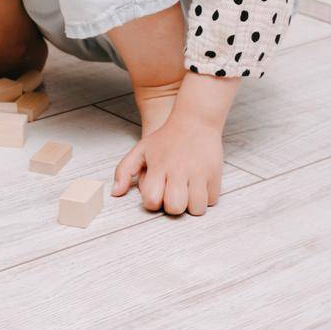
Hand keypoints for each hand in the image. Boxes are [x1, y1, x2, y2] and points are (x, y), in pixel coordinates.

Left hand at [112, 74, 234, 215]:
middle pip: (175, 208)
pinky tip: (199, 187)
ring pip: (196, 209)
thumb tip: (115, 193)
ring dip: (191, 206)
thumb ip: (124, 171)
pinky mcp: (215, 174)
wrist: (195, 120)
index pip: (152, 199)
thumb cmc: (165, 139)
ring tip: (187, 195)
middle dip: (173, 208)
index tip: (155, 194)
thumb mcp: (140, 150)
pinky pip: (212, 201)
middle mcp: (179, 171)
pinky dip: (206, 199)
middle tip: (173, 196)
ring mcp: (199, 173)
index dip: (152, 202)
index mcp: (159, 166)